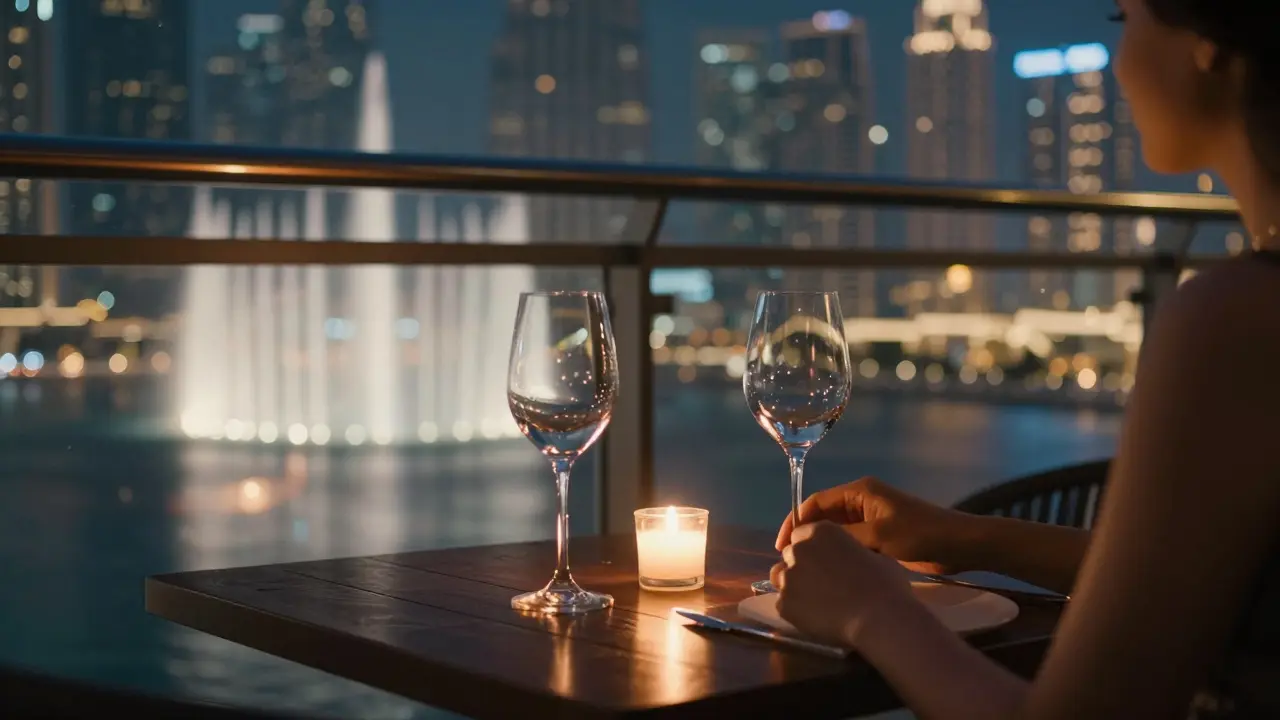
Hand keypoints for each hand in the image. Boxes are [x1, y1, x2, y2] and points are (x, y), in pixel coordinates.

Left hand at [772, 521, 917, 647]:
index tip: (822, 561)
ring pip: (780, 576)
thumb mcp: (873, 554)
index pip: (802, 534)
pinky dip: (794, 609)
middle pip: (790, 554)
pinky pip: (782, 603)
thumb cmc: (884, 583)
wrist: (878, 617)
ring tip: (812, 600)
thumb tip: (848, 555)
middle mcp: (799, 549)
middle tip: (820, 582)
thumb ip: (850, 549)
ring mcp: (788, 576)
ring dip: (792, 584)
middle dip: (801, 565)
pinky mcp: (783, 603)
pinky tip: (812, 617)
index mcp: (821, 531)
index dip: (811, 548)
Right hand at [775, 476, 972, 575]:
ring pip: (837, 531)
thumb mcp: (879, 535)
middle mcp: (863, 501)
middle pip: (824, 515)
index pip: (816, 502)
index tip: (782, 545)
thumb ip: (845, 536)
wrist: (960, 545)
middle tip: (791, 560)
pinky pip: (852, 542)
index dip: (795, 521)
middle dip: (806, 535)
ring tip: (806, 568)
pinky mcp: (882, 535)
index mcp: (860, 492)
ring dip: (822, 546)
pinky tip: (831, 571)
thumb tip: (812, 541)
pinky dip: (839, 553)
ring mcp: (873, 518)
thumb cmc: (921, 534)